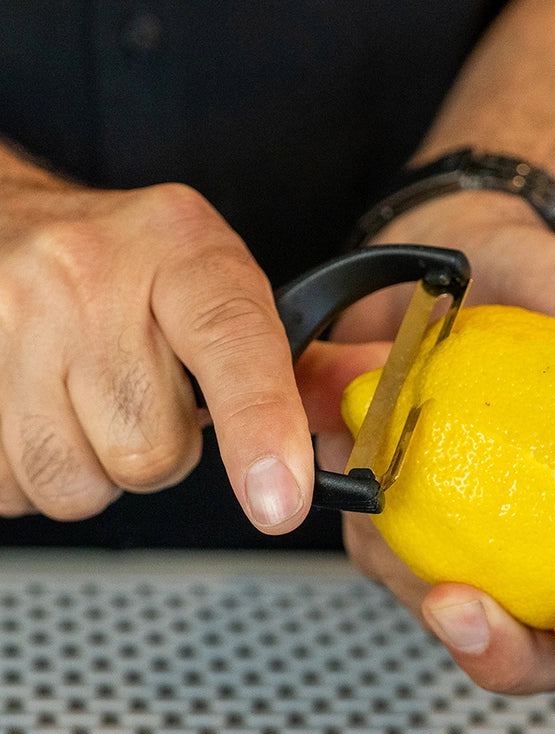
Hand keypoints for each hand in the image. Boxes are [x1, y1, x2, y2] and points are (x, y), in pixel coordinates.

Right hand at [0, 170, 312, 530]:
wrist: (3, 227)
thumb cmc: (126, 266)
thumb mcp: (212, 283)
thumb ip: (281, 360)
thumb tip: (339, 414)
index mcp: (183, 251)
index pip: (236, 347)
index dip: (261, 430)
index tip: (278, 501)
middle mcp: (88, 276)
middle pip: (151, 452)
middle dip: (159, 451)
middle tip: (144, 396)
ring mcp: (10, 322)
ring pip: (77, 485)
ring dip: (95, 466)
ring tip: (88, 400)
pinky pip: (12, 487)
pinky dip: (34, 472)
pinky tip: (40, 411)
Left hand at [316, 191, 554, 693]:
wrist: (456, 257)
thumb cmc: (552, 289)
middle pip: (550, 650)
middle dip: (507, 657)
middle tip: (464, 614)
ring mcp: (480, 541)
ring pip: (459, 620)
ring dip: (422, 597)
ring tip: (391, 518)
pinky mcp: (412, 524)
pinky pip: (391, 562)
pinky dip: (378, 539)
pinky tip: (365, 484)